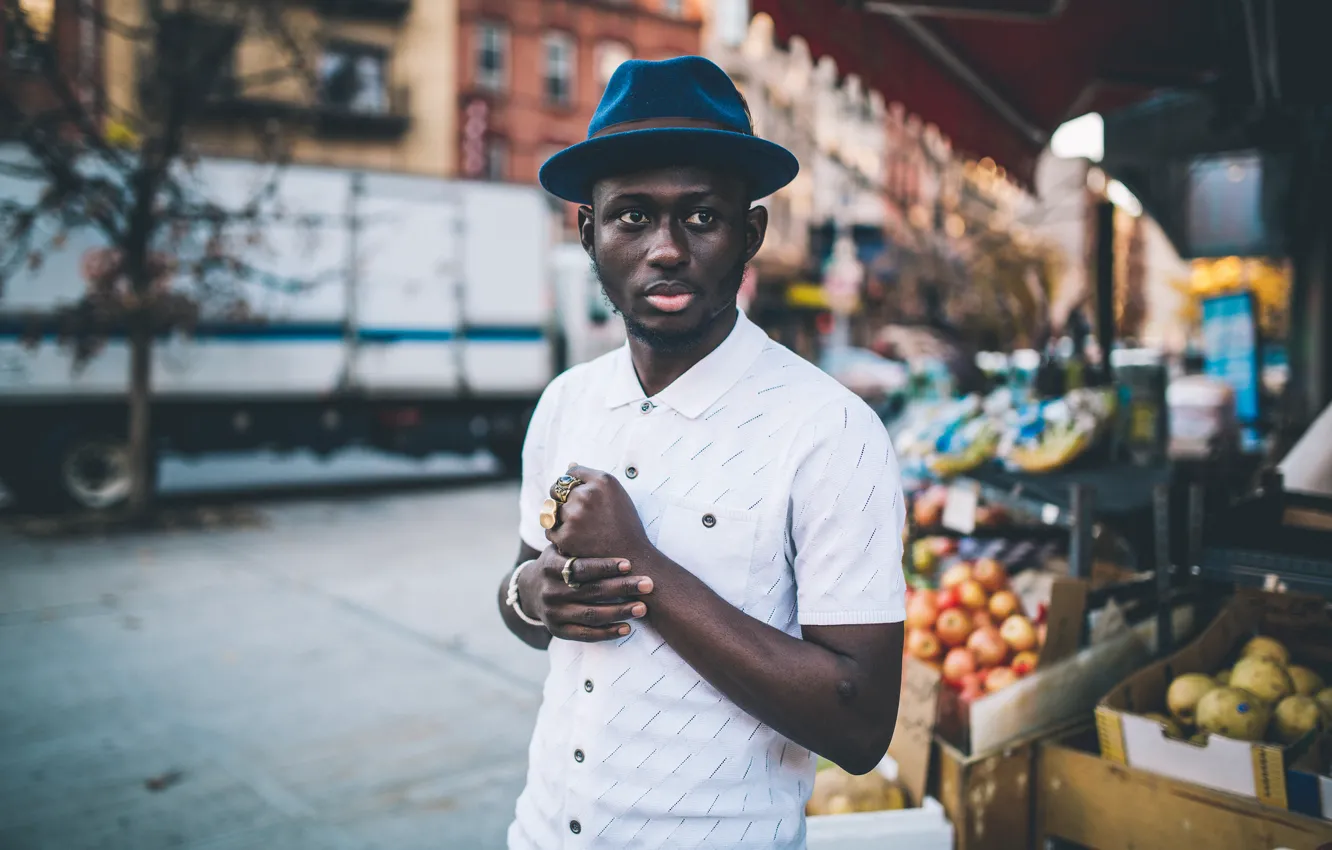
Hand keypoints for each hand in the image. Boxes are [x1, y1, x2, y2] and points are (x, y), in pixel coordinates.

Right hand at [518, 546, 654, 641]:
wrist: (530, 591)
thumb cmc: (557, 563)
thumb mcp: (558, 548)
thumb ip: (576, 540)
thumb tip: (604, 515)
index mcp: (550, 566)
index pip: (581, 567)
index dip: (605, 566)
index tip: (629, 563)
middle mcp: (550, 591)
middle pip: (591, 591)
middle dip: (622, 587)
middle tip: (648, 584)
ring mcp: (553, 613)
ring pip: (591, 614)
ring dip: (620, 612)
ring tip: (643, 608)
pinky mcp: (558, 630)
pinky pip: (585, 634)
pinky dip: (607, 633)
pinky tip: (627, 628)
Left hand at [546, 465, 651, 560]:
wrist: (631, 558)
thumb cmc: (624, 525)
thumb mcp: (616, 494)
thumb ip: (592, 479)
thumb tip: (569, 464)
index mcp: (602, 481)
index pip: (572, 473)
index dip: (573, 485)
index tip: (580, 497)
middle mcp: (586, 495)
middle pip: (557, 490)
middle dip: (562, 500)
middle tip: (578, 515)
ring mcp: (574, 515)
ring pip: (551, 510)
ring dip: (560, 518)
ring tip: (580, 529)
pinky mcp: (566, 536)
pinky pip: (550, 530)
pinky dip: (559, 535)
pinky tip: (576, 540)